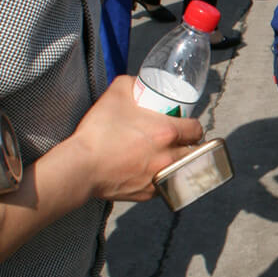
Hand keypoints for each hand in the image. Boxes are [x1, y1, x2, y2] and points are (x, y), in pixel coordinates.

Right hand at [69, 76, 202, 201]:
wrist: (81, 166)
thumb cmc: (98, 131)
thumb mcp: (115, 94)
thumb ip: (131, 83)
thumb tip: (138, 82)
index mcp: (167, 132)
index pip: (196, 129)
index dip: (192, 125)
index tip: (184, 123)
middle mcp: (169, 158)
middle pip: (195, 152)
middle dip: (189, 145)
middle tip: (176, 140)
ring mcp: (160, 178)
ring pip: (183, 170)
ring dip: (180, 163)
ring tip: (167, 157)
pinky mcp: (148, 194)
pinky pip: (166, 185)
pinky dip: (163, 178)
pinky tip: (151, 171)